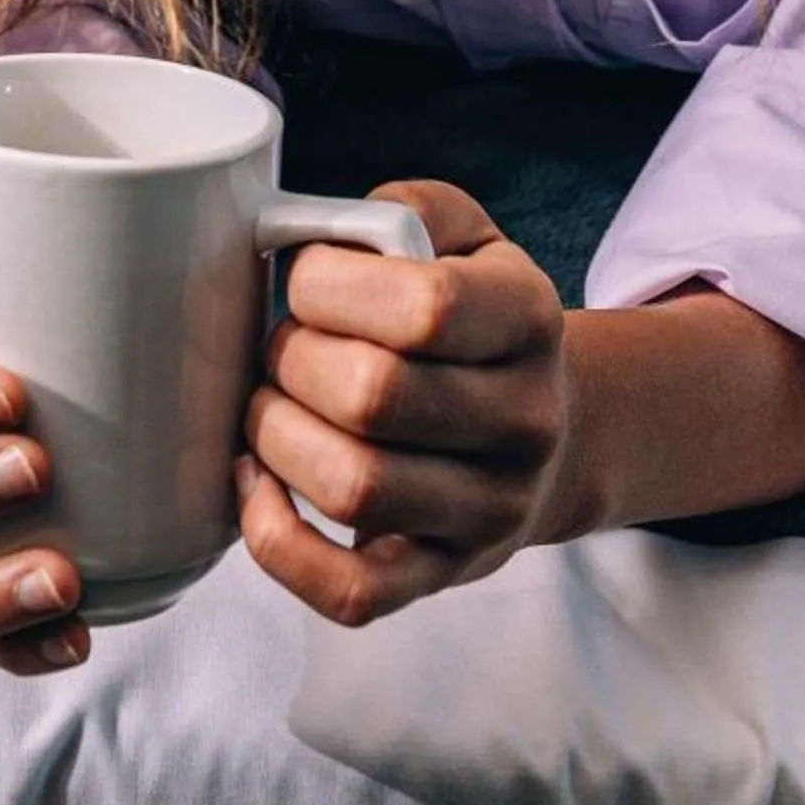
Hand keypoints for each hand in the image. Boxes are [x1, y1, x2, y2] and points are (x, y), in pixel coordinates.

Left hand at [237, 179, 575, 627]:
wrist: (547, 428)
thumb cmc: (474, 320)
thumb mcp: (465, 237)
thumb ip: (402, 211)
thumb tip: (320, 233)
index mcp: (528, 320)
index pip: (425, 307)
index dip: (330, 287)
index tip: (305, 280)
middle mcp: (524, 420)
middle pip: (373, 397)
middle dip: (291, 360)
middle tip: (283, 346)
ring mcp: (489, 509)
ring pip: (353, 488)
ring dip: (275, 438)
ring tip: (269, 407)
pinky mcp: (443, 573)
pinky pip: (349, 593)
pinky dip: (278, 544)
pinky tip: (257, 486)